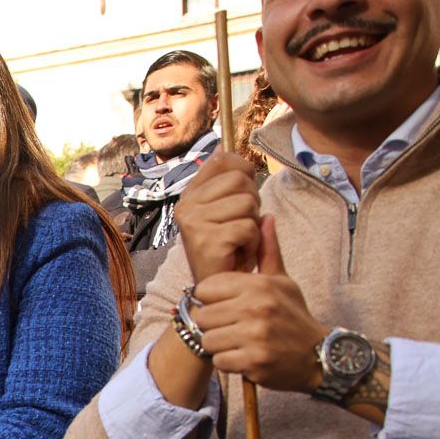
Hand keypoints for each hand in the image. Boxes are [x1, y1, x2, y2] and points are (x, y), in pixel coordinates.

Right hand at [174, 151, 262, 282]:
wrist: (217, 290)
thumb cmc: (226, 250)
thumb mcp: (223, 210)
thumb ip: (224, 182)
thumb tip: (224, 147)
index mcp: (190, 195)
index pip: (222, 159)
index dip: (243, 172)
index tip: (241, 196)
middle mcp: (186, 206)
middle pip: (240, 180)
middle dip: (252, 203)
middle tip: (240, 227)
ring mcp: (194, 222)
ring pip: (247, 203)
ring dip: (253, 225)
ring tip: (238, 242)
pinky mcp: (207, 240)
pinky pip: (249, 227)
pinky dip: (252, 243)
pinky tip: (238, 254)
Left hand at [192, 218, 325, 393]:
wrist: (319, 355)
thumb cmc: (294, 316)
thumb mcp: (282, 282)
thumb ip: (268, 251)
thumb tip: (264, 217)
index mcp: (258, 286)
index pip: (206, 289)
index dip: (211, 299)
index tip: (225, 305)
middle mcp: (256, 308)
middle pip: (203, 316)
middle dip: (213, 325)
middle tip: (232, 328)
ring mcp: (255, 336)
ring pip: (208, 340)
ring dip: (219, 345)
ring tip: (239, 342)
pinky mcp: (254, 361)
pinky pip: (219, 362)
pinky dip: (229, 363)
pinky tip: (245, 357)